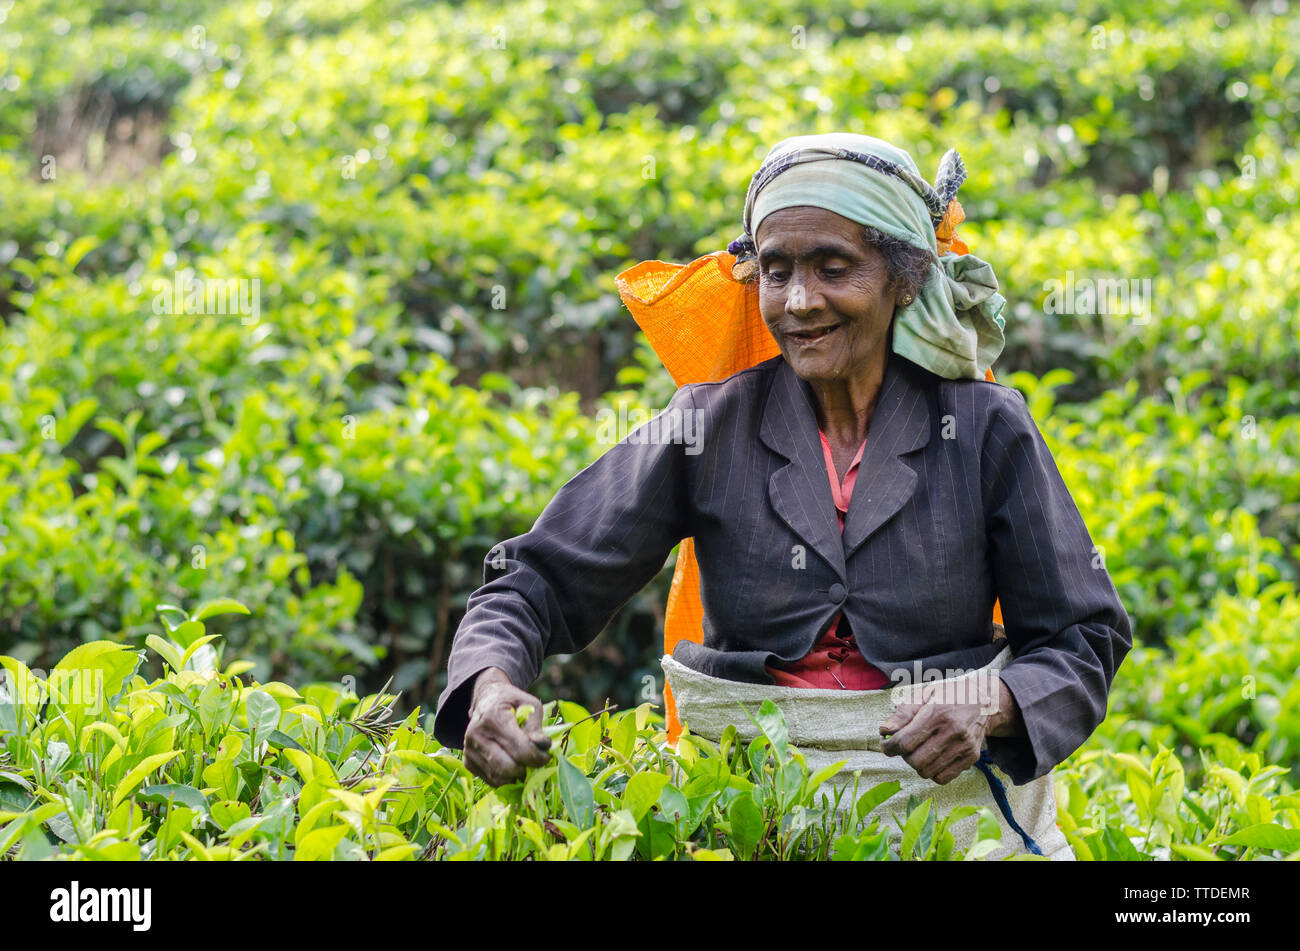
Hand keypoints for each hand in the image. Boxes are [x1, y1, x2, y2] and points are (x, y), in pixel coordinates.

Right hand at [463, 668, 550, 786]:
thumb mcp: (530, 704)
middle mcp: (476, 735)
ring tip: (525, 763)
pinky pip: (491, 781)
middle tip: (536, 762)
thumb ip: (536, 727)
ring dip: (517, 776)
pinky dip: (506, 778)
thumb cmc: (512, 702)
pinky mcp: (468, 762)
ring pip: (499, 778)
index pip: (519, 749)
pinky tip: (513, 765)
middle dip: (527, 769)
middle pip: (507, 768)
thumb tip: (541, 748)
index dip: (538, 757)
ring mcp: (469, 750)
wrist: (486, 700)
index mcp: (493, 718)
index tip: (546, 755)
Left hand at [878, 675, 1019, 784]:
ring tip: (919, 750)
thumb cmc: (948, 695)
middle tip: (905, 746)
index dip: (889, 747)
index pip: (905, 742)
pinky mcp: (971, 758)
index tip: (886, 744)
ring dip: (917, 764)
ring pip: (928, 772)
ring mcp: (964, 747)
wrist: (984, 701)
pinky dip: (932, 772)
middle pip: (915, 761)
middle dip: (904, 756)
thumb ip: (902, 713)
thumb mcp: (923, 695)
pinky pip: (943, 778)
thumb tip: (885, 731)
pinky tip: (932, 758)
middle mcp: (953, 731)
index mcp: (937, 713)